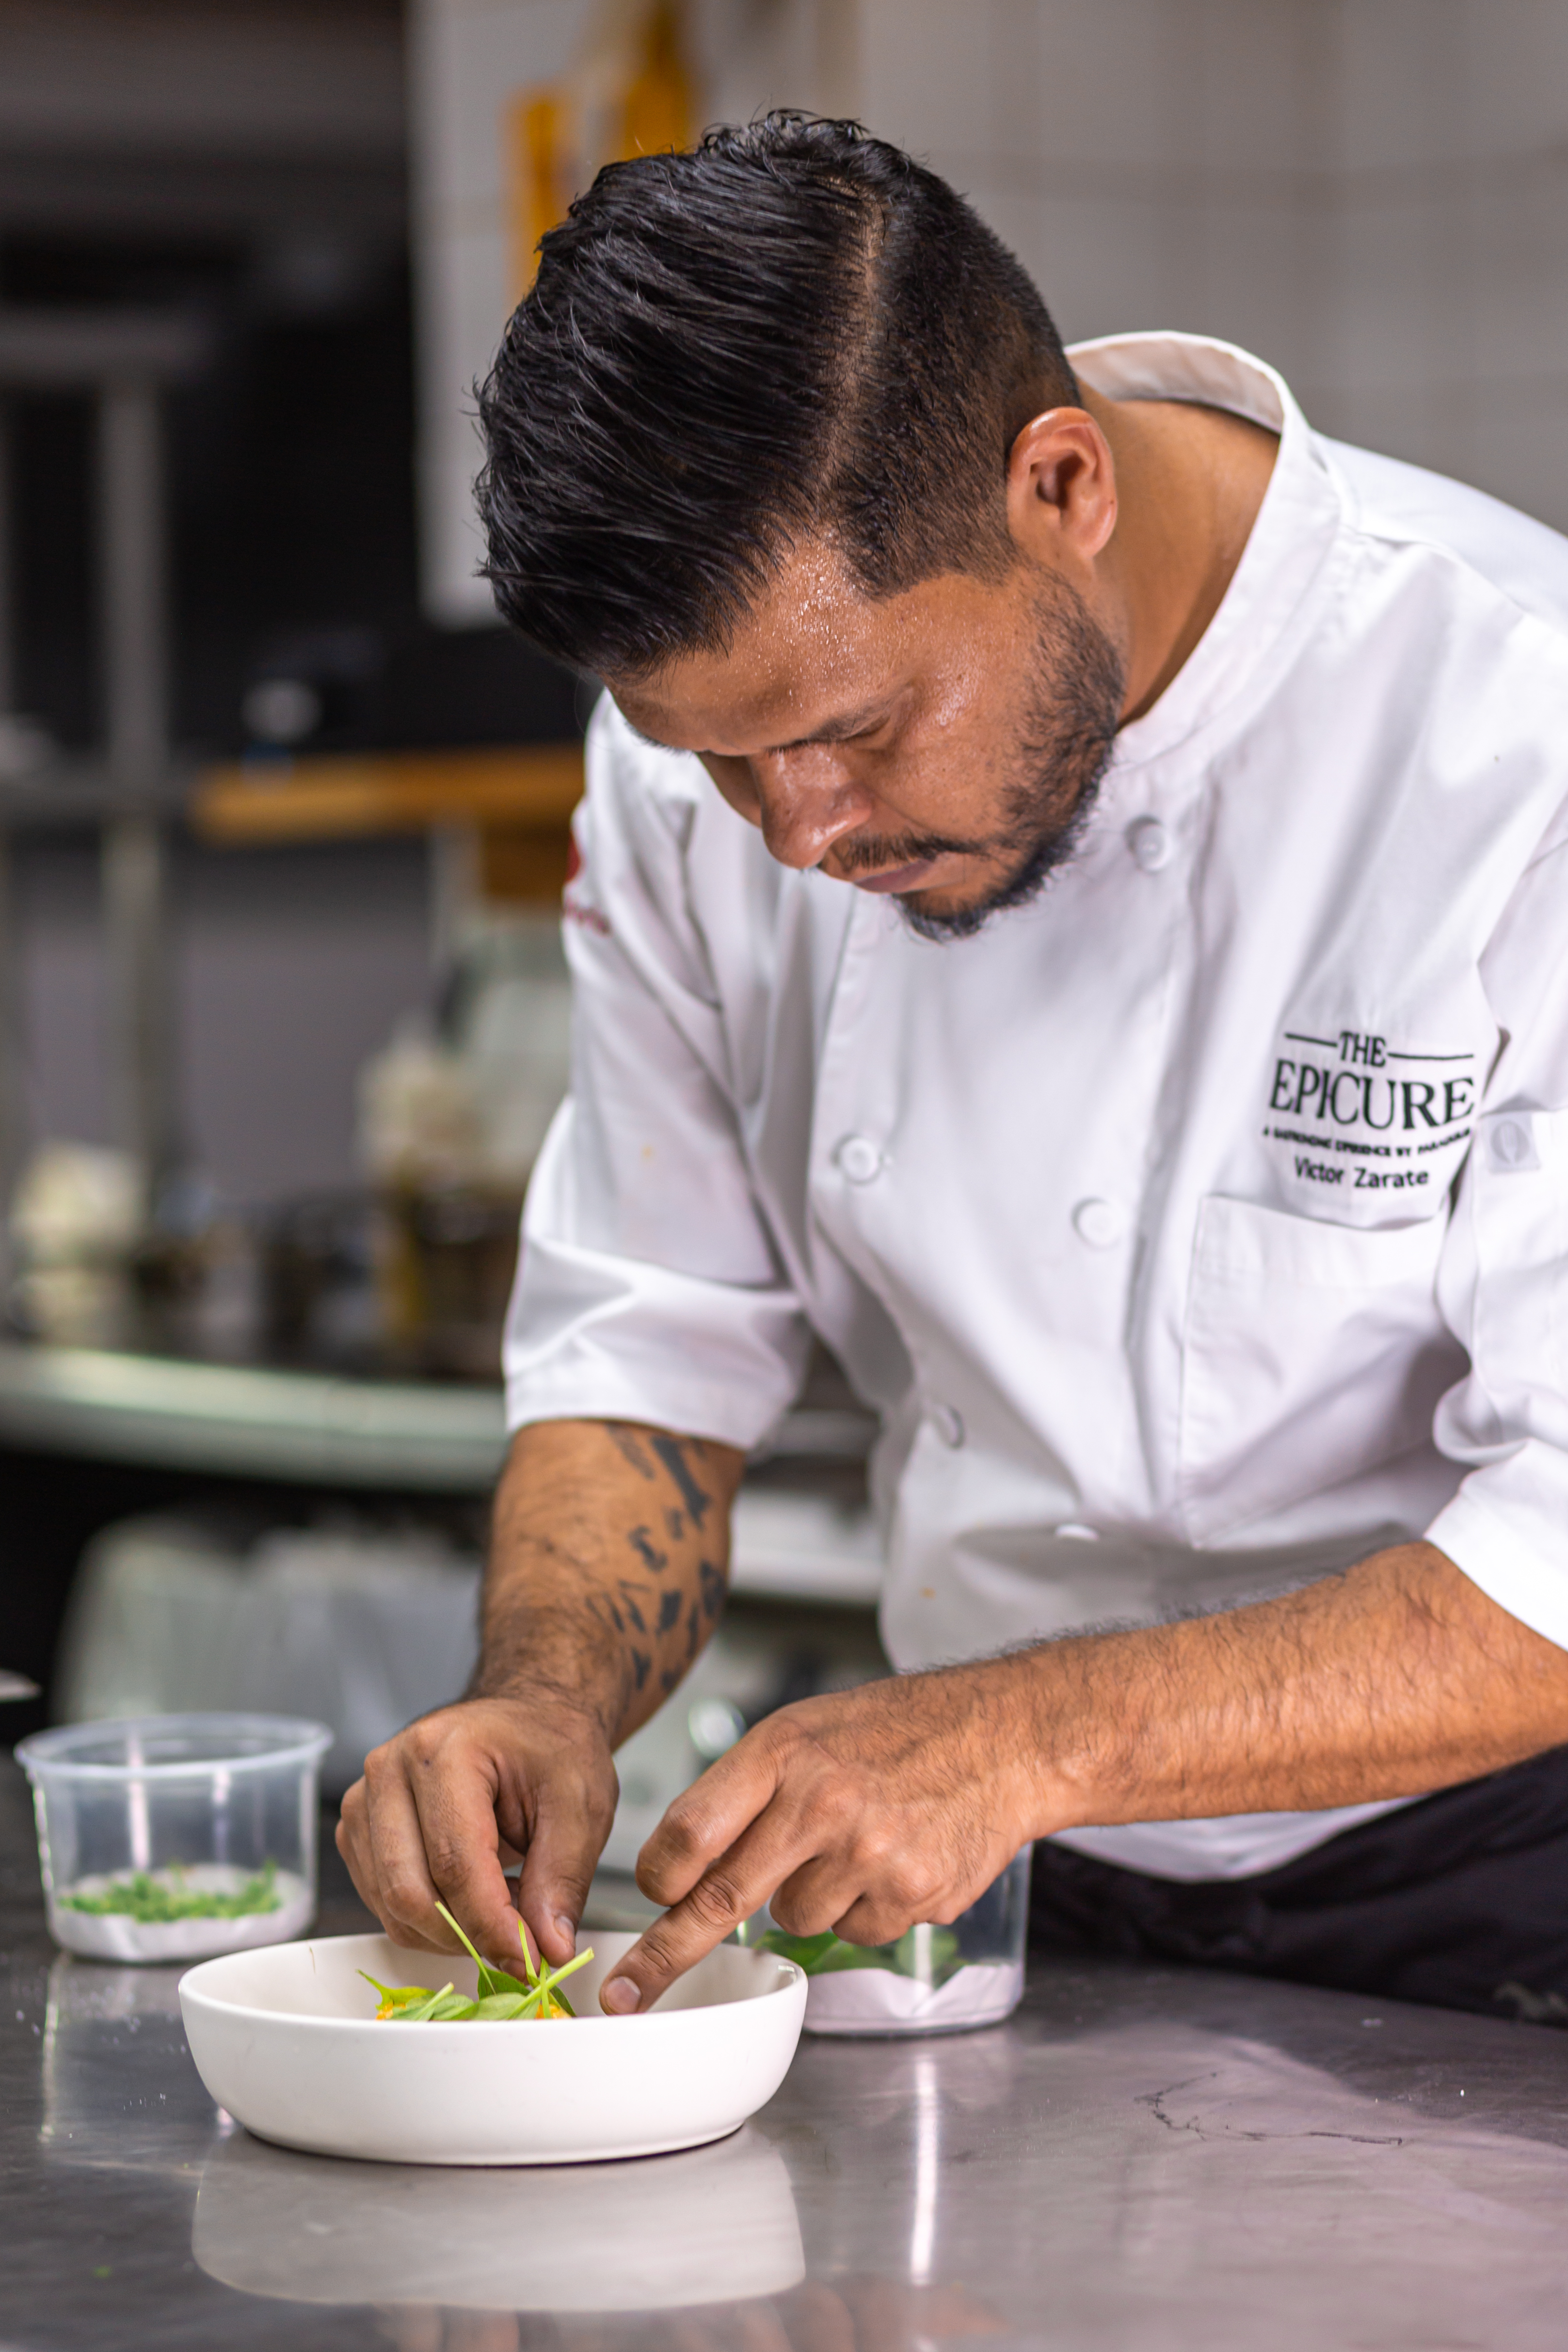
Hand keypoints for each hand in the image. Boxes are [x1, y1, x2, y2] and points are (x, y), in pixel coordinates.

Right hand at [336, 1689, 618, 1970]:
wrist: (525, 1721)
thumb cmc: (550, 1750)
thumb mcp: (581, 1805)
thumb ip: (563, 1879)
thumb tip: (548, 1950)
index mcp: (444, 1751)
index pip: (455, 1862)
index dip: (491, 1924)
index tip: (529, 1960)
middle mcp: (389, 1771)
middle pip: (411, 1891)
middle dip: (469, 1936)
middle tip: (523, 1944)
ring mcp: (365, 1802)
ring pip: (393, 1907)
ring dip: (451, 1932)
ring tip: (505, 1905)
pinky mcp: (359, 1831)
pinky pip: (383, 1904)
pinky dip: (429, 1922)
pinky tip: (471, 1897)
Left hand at [600, 1660, 1037, 2012]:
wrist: (1002, 1737)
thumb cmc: (895, 1731)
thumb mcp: (805, 1729)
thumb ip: (744, 1790)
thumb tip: (683, 1866)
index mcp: (784, 1752)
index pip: (692, 1831)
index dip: (660, 1876)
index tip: (649, 1898)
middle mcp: (822, 1803)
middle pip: (722, 1898)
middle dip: (666, 1955)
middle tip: (626, 1991)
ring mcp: (869, 1854)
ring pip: (794, 1920)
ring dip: (807, 1896)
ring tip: (854, 1841)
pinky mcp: (911, 1896)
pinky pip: (853, 1930)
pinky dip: (862, 1906)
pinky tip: (891, 1859)